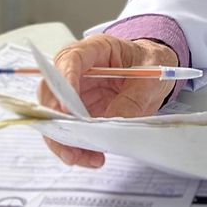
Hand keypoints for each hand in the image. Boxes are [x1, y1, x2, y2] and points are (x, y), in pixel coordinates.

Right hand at [37, 33, 178, 167]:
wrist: (154, 74)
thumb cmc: (150, 65)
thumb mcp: (151, 80)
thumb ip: (133, 98)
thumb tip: (111, 122)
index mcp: (96, 49)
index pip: (70, 59)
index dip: (64, 81)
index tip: (67, 108)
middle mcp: (78, 69)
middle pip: (52, 90)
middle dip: (57, 118)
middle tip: (71, 139)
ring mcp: (75, 92)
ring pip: (54, 115)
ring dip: (64, 139)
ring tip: (83, 157)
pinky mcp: (78, 112)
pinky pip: (68, 131)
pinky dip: (74, 147)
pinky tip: (91, 157)